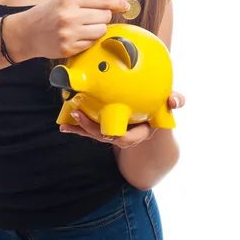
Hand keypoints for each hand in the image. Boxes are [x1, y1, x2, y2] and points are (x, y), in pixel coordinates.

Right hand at [11, 0, 129, 59]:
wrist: (27, 32)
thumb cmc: (50, 12)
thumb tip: (125, 1)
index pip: (103, 0)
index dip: (118, 2)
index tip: (126, 5)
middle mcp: (69, 15)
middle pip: (105, 16)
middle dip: (102, 16)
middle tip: (89, 17)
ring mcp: (69, 33)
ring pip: (101, 31)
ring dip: (97, 29)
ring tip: (82, 27)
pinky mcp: (68, 49)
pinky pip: (92, 44)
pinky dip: (89, 40)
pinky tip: (76, 36)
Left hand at [59, 91, 185, 147]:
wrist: (151, 119)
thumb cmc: (158, 109)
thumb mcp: (168, 106)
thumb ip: (174, 101)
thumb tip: (176, 100)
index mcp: (139, 133)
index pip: (125, 138)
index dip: (114, 135)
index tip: (105, 130)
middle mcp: (123, 136)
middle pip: (104, 136)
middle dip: (89, 129)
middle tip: (77, 114)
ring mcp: (112, 133)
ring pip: (94, 134)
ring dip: (79, 129)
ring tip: (65, 122)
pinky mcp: (103, 128)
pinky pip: (89, 130)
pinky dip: (76, 128)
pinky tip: (63, 125)